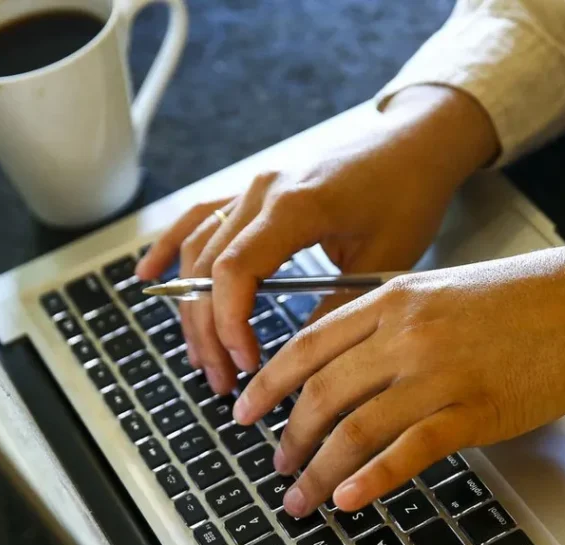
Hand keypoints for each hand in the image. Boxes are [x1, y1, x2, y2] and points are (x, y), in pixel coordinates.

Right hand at [134, 86, 498, 393]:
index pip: (235, 271)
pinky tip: (147, 276)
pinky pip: (200, 217)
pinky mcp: (255, 190)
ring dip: (194, 307)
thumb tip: (301, 361)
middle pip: (209, 268)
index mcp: (295, 206)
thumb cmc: (409, 194)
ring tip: (204, 357)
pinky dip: (171, 248)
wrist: (416, 144)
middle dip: (209, 330)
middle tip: (223, 379)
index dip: (229, 323)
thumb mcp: (385, 260)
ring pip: (199, 250)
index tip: (246, 364)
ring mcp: (254, 187)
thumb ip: (337, 308)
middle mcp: (263, 191)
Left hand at [233, 243, 564, 515]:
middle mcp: (407, 334)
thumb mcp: (441, 290)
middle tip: (276, 465)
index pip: (309, 345)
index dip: (268, 383)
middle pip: (323, 392)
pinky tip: (349, 499)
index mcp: (393, 299)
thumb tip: (346, 367)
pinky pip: (409, 450)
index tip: (245, 410)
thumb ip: (390, 322)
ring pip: (356, 427)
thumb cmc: (521, 298)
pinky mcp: (474, 410)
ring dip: (319, 470)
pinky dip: (373, 478)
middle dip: (289, 436)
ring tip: (301, 497)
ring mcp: (440, 373)